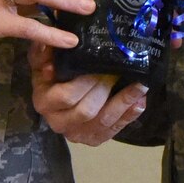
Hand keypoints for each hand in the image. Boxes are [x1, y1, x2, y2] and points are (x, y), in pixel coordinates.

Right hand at [28, 43, 147, 144]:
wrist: (54, 99)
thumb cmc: (51, 76)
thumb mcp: (42, 62)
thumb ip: (43, 54)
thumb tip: (47, 44)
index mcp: (44, 103)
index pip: (66, 96)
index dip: (85, 82)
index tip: (100, 65)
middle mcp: (58, 122)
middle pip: (87, 110)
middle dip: (106, 89)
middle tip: (120, 69)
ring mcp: (77, 134)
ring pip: (104, 121)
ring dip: (124, 102)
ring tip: (140, 85)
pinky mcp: (93, 138)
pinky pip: (114, 129)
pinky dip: (129, 114)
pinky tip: (140, 100)